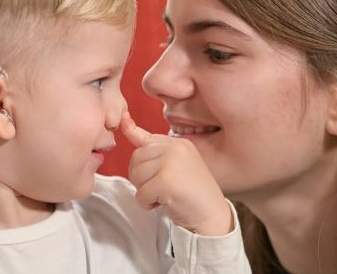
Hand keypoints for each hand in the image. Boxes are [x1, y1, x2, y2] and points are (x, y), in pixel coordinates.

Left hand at [121, 112, 232, 235]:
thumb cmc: (193, 194)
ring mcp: (171, 163)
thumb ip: (156, 151)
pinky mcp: (166, 181)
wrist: (212, 215)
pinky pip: (141, 193)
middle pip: (136, 158)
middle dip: (141, 177)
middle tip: (158, 188)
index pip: (147, 136)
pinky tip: (164, 204)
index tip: (124, 120)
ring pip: (136, 175)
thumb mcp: (177, 166)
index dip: (131, 130)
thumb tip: (126, 125)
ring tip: (163, 195)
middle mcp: (176, 148)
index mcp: (179, 144)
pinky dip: (147, 204)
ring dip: (144, 191)